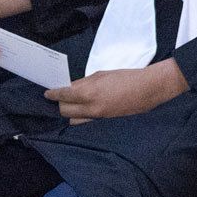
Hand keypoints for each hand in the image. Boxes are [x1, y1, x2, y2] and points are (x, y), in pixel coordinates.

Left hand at [44, 59, 188, 123]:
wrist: (149, 89)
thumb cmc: (127, 77)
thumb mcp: (102, 75)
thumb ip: (84, 82)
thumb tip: (70, 87)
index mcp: (90, 93)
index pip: (63, 96)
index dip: (53, 94)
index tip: (47, 93)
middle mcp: (92, 108)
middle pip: (64, 111)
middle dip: (59, 104)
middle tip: (58, 98)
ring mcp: (98, 118)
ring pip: (73, 120)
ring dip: (69, 112)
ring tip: (69, 105)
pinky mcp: (105, 122)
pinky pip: (86, 122)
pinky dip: (80, 117)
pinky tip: (81, 110)